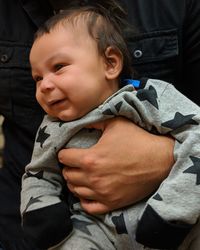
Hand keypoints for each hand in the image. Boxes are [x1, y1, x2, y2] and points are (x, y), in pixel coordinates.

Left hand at [58, 117, 173, 213]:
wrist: (160, 160)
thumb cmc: (138, 140)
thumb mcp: (116, 123)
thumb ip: (95, 121)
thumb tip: (82, 121)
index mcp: (91, 158)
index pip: (64, 158)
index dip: (64, 153)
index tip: (68, 151)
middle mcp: (93, 178)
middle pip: (67, 175)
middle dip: (68, 167)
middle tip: (73, 163)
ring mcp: (103, 193)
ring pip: (76, 191)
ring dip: (74, 182)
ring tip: (79, 176)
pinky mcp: (113, 203)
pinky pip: (90, 207)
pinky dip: (84, 200)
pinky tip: (87, 193)